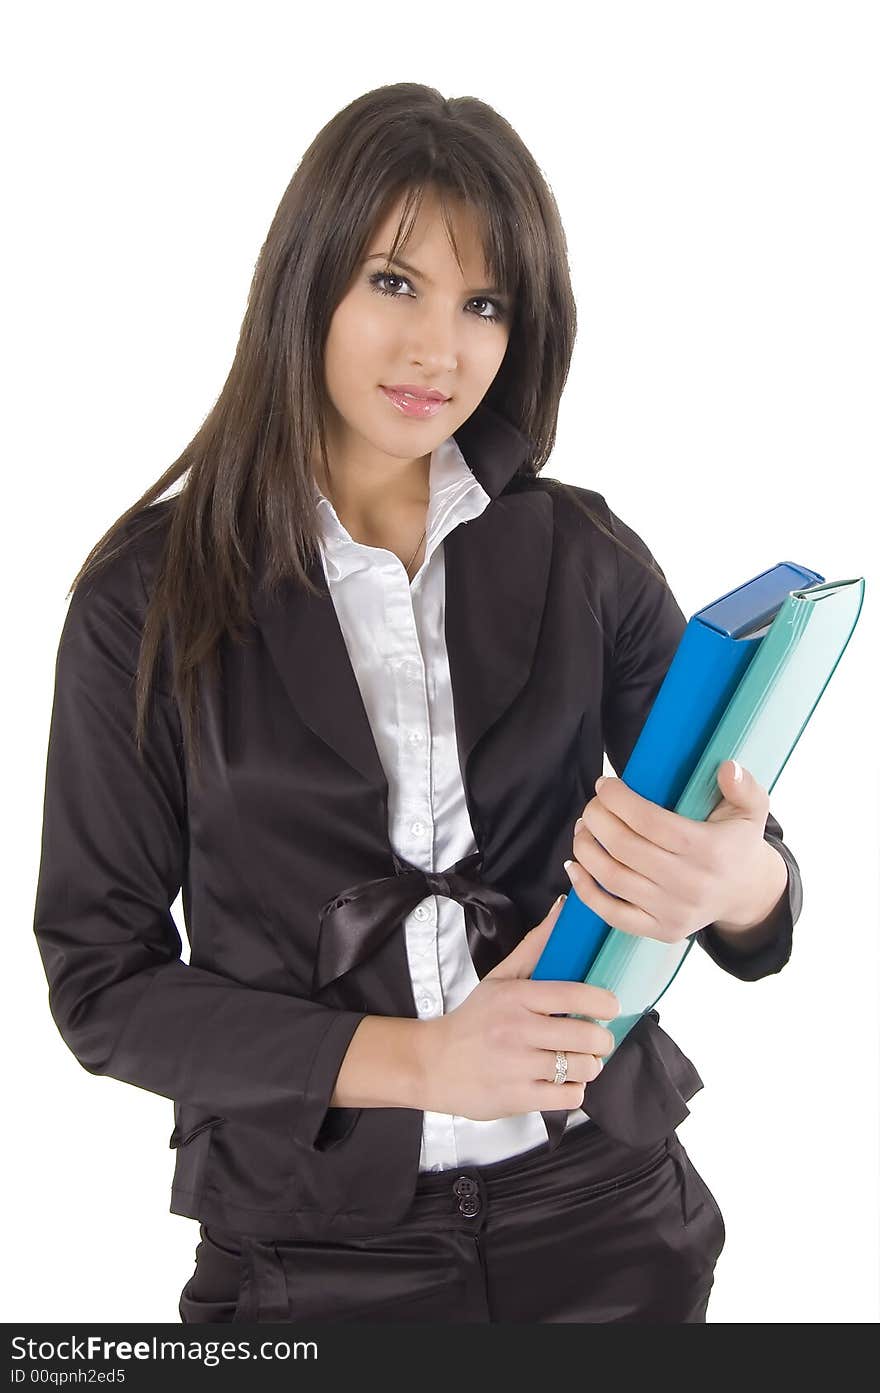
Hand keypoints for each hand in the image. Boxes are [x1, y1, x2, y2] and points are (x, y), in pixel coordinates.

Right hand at [419, 897, 619, 1121]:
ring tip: (578, 1060)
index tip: (610, 1006)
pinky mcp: (518, 1098)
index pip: (575, 994)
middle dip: (602, 1040)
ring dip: (589, 1066)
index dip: (604, 1002)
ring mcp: (518, 1066)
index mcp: (516, 996)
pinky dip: (573, 1090)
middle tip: (595, 1039)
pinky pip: (569, 1097)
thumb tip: (564, 909)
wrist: (433, 1063)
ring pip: (582, 1068)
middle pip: (587, 1036)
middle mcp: (517, 1030)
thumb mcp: (500, 978)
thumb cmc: (473, 1020)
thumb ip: (536, 946)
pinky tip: (561, 1081)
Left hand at [564, 760, 775, 944]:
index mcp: (710, 850)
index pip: (649, 821)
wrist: (745, 894)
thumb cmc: (737, 843)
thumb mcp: (751, 810)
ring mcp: (674, 911)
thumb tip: (726, 768)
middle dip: (597, 819)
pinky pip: (612, 914)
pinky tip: (575, 867)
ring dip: (586, 849)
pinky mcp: (661, 930)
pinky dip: (586, 891)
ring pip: (613, 878)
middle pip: (625, 847)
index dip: (619, 800)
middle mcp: (691, 884)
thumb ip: (743, 785)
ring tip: (583, 828)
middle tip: (592, 806)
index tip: (605, 784)